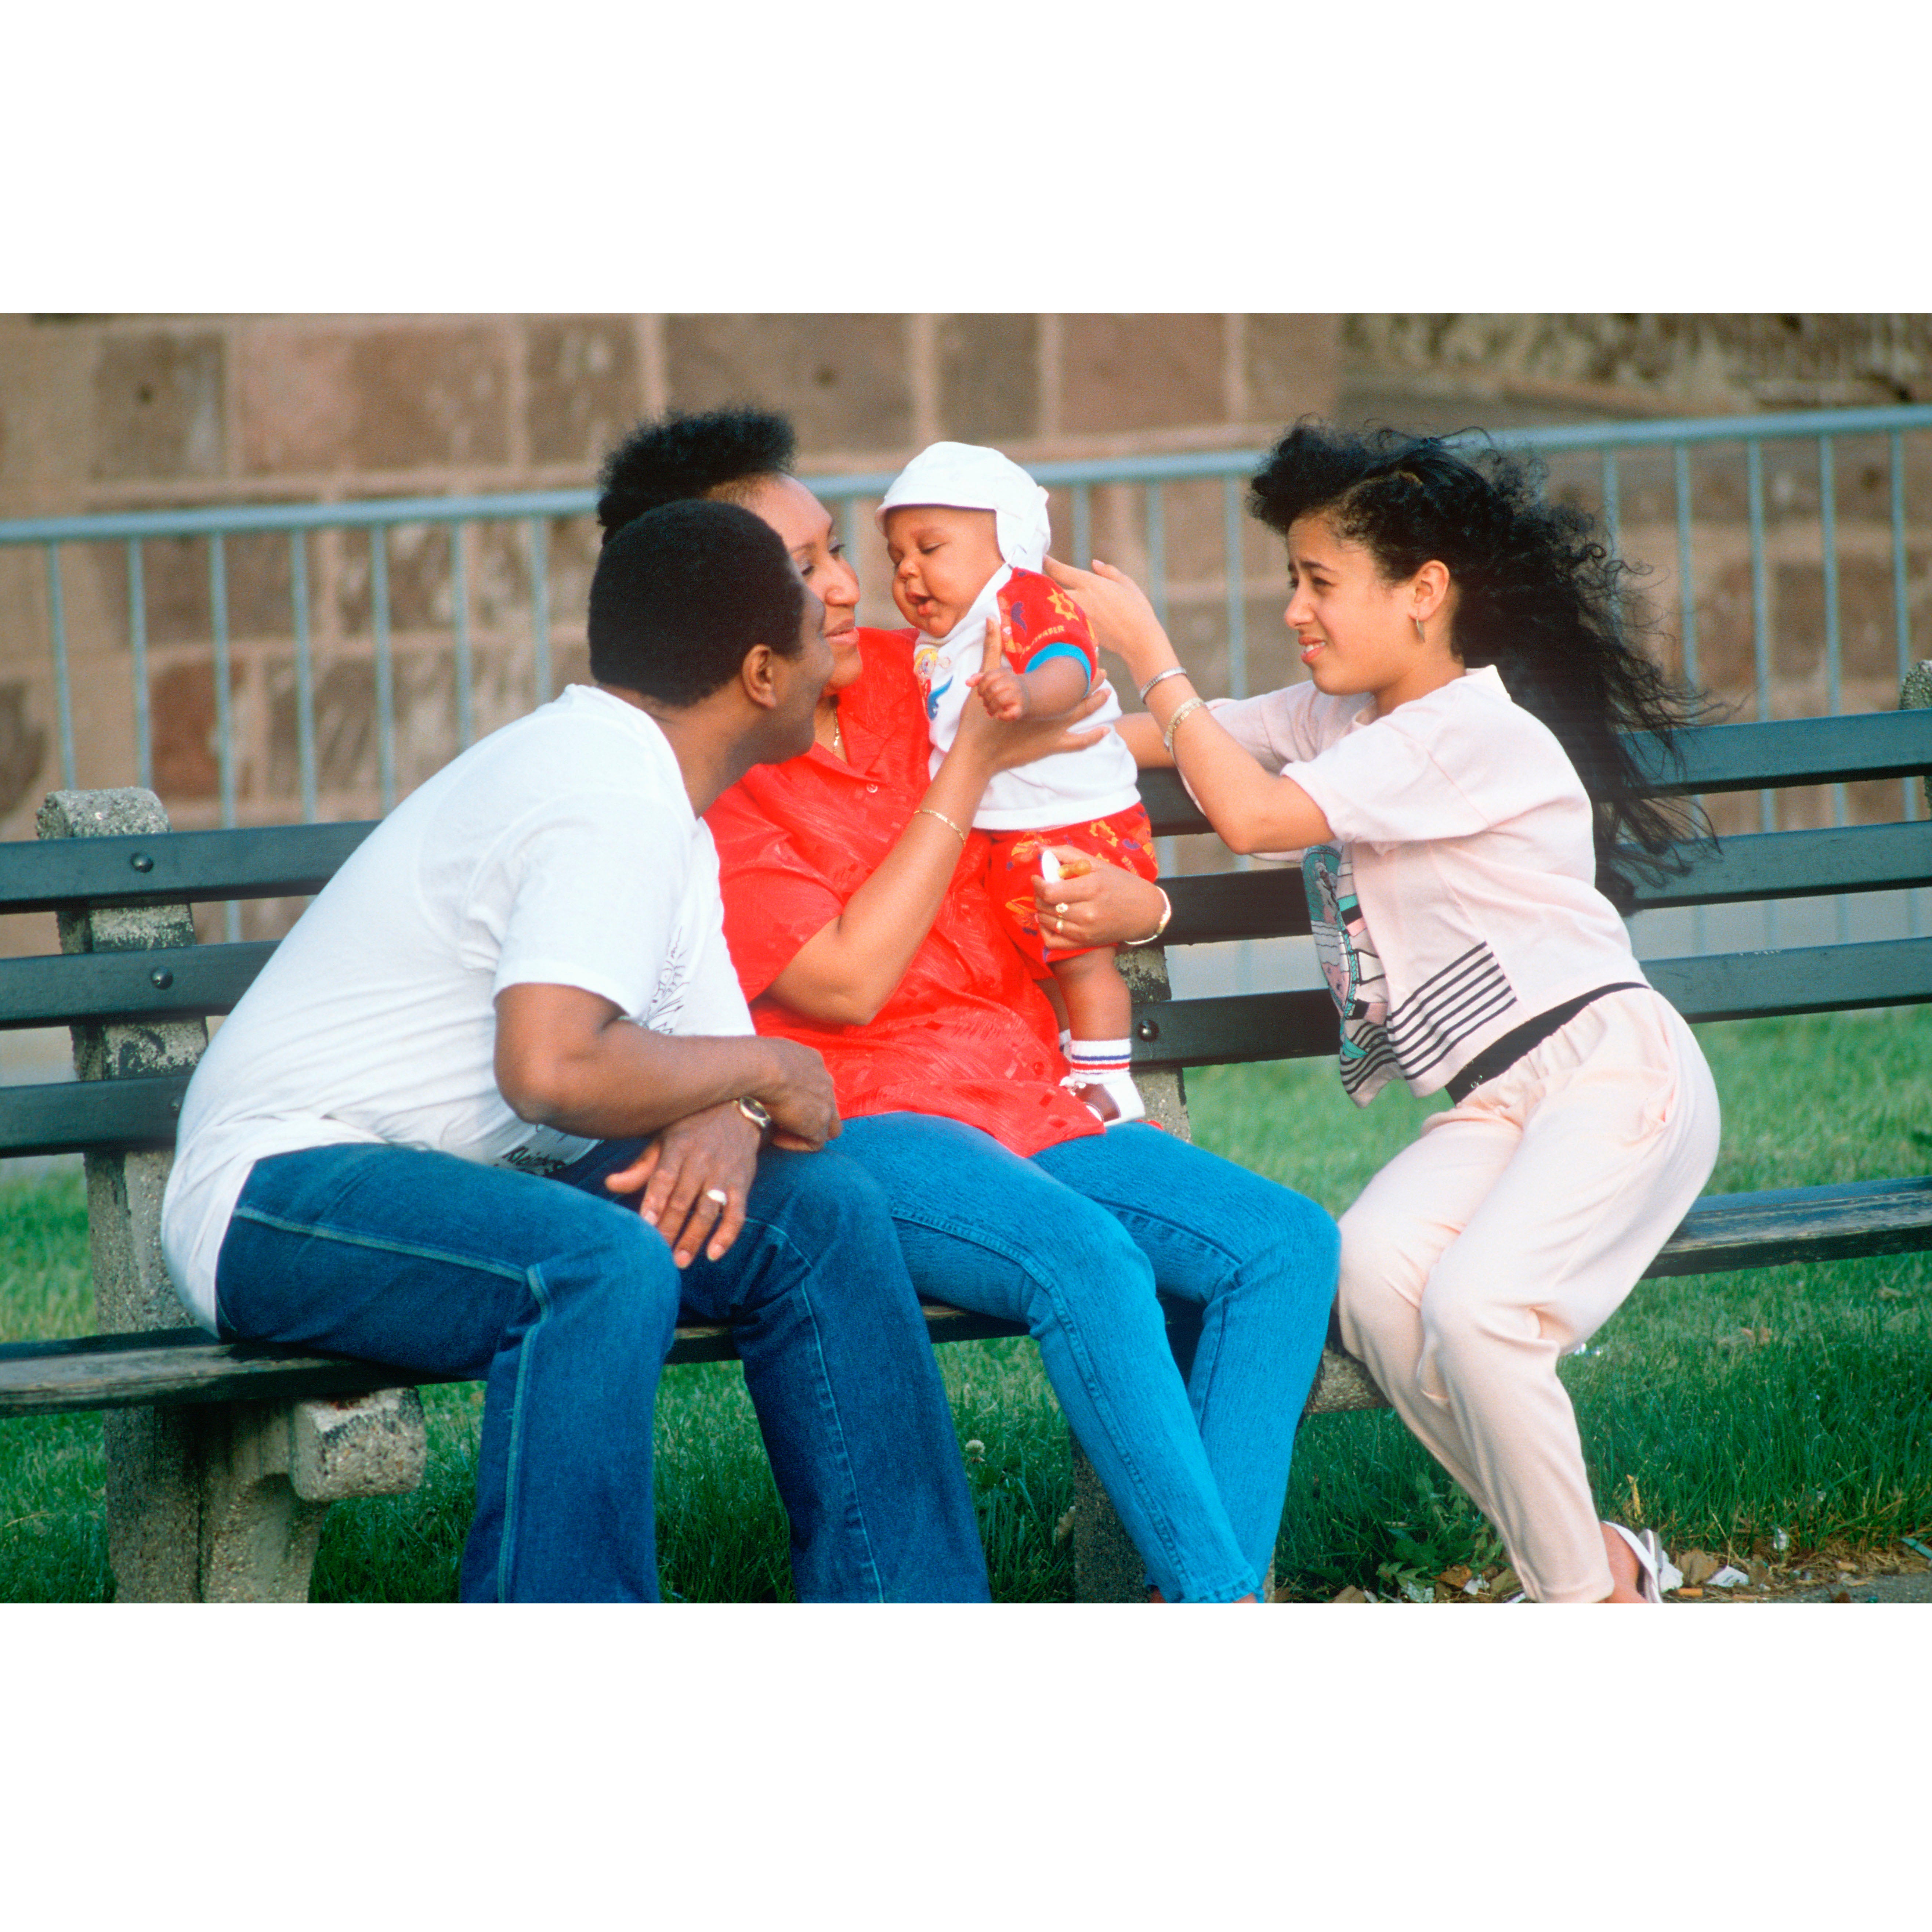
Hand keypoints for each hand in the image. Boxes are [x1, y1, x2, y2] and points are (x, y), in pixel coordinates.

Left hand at [604, 1102, 759, 1266]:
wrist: (738, 1110)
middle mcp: (702, 1160)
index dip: (655, 1201)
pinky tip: (713, 1254)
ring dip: (694, 1238)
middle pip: (684, 1200)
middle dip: (669, 1229)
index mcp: (679, 1147)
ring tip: (679, 1261)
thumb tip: (610, 1184)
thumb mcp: (664, 1138)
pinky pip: (738, 1213)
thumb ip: (641, 1166)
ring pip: (709, 1210)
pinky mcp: (743, 1183)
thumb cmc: (692, 1128)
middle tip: (656, 1255)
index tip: (645, 1225)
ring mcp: (724, 1173)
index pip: (664, 1177)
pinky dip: (727, 1235)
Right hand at [751, 1037, 841, 1150]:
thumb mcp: (767, 1053)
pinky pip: (814, 1143)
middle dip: (808, 1114)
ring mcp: (826, 1103)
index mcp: (812, 1061)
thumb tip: (760, 1069)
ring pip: (826, 1126)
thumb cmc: (755, 1058)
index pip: (815, 1082)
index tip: (777, 1101)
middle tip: (783, 1121)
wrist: (763, 1067)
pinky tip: (775, 1138)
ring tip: (777, 1133)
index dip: (799, 1096)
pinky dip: (795, 1143)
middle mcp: (824, 1080)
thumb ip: (772, 1063)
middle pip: (826, 1104)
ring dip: (802, 1131)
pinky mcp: (819, 1124)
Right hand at [953, 619, 1109, 774]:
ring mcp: (1055, 728)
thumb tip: (991, 619)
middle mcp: (1052, 708)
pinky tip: (1106, 731)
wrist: (979, 751)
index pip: (1063, 672)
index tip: (1090, 650)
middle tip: (1103, 669)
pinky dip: (1093, 736)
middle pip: (1077, 690)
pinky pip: (1078, 742)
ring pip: (1082, 712)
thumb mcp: (987, 679)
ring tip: (1107, 692)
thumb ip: (991, 648)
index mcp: (1039, 691)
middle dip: (1091, 679)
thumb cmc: (980, 718)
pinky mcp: (1052, 745)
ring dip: (1096, 702)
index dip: (1077, 660)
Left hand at [972, 661, 1028, 720]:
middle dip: (985, 699)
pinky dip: (1002, 716)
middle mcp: (1014, 682)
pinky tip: (998, 716)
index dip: (980, 687)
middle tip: (985, 704)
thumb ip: (980, 678)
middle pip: (992, 689)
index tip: (980, 694)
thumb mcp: (995, 679)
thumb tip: (967, 682)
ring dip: (990, 708)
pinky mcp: (1021, 708)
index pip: (987, 677)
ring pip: (999, 700)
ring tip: (990, 711)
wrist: (1028, 696)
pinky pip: (1010, 714)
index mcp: (1006, 673)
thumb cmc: (1006, 687)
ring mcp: (1019, 695)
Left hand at [1033, 847, 1168, 948]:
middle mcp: (1087, 912)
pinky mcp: (1085, 943)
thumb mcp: (1098, 864)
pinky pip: (1054, 942)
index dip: (1037, 885)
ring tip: (1049, 902)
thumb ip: (1068, 855)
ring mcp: (1086, 931)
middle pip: (1046, 907)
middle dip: (1039, 896)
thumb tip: (1040, 849)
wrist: (1145, 911)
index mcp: (1091, 888)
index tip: (1037, 878)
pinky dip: (1046, 932)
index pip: (1050, 892)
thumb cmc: (1121, 884)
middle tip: (1044, 889)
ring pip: (1048, 923)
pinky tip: (1050, 921)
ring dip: (1041, 911)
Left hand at [1043, 555, 1175, 685]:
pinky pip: (1062, 621)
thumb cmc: (1137, 610)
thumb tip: (1094, 563)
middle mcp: (1079, 599)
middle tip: (1035, 580)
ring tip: (1042, 598)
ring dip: (1047, 601)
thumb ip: (1109, 572)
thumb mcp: (1127, 584)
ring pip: (1053, 607)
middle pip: (1049, 590)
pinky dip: (1057, 617)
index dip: (1048, 563)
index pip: (1060, 571)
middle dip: (1042, 585)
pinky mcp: (1077, 632)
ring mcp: (1075, 618)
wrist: (1139, 641)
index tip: (1043, 559)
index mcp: (1090, 583)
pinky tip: (1056, 617)